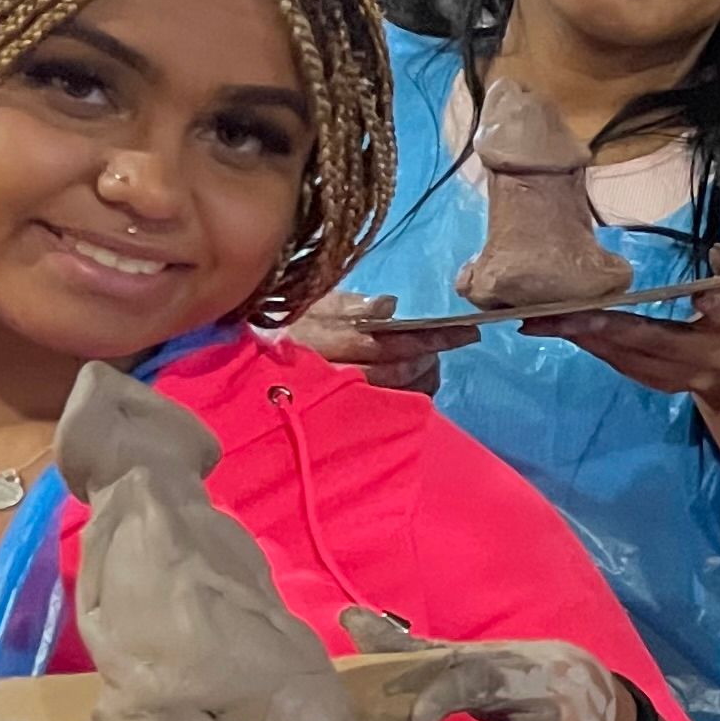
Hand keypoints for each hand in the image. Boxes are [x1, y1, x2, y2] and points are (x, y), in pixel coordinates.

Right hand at [290, 290, 476, 397]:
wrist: (252, 363)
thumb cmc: (284, 328)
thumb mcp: (311, 305)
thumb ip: (349, 304)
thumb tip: (389, 305)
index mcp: (328, 338)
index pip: (392, 340)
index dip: (432, 337)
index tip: (467, 332)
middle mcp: (336, 371)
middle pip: (398, 369)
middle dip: (428, 357)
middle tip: (442, 345)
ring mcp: (340, 397)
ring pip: (396, 391)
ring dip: (422, 377)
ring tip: (428, 362)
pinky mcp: (344, 415)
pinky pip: (388, 410)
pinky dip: (410, 397)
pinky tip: (414, 385)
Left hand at [527, 252, 719, 418]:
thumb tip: (716, 253)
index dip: (714, 309)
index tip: (697, 297)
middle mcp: (708, 358)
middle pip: (655, 341)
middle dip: (604, 326)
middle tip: (558, 312)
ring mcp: (681, 377)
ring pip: (629, 358)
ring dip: (585, 338)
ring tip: (542, 321)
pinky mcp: (659, 384)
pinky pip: (621, 365)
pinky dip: (591, 347)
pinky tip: (562, 330)